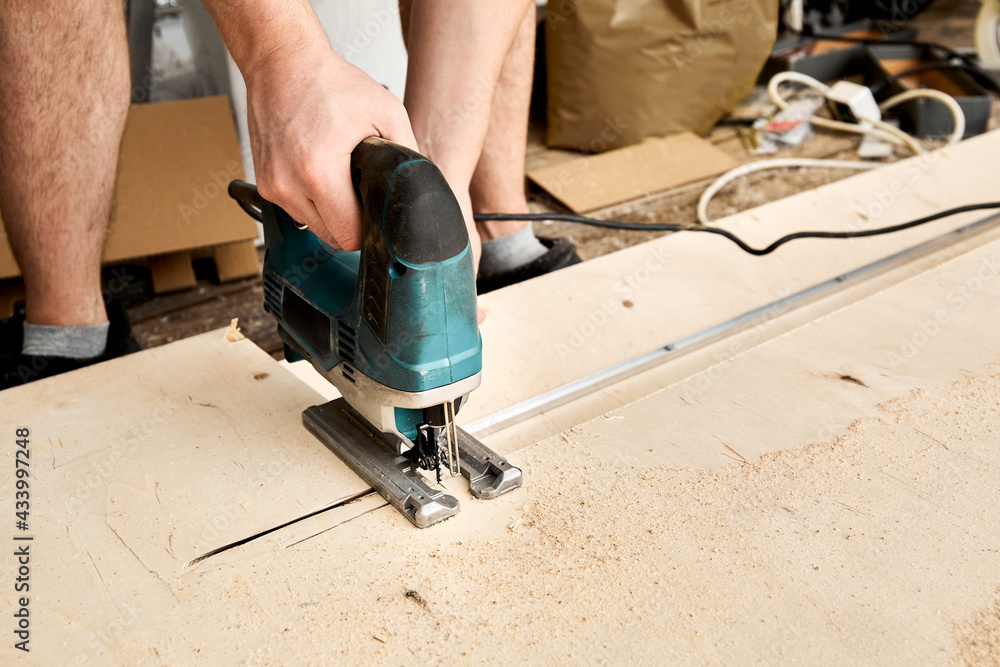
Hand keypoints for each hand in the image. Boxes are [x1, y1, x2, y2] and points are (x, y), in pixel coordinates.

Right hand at [243, 45, 417, 249]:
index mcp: (318, 172)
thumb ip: (408, 156)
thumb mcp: (387, 112)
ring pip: (313, 227)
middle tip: (362, 189)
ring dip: (331, 213)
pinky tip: (321, 172)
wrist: (282, 62)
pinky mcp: (264, 183)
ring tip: (340, 176)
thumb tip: (418, 189)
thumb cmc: (329, 82)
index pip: (349, 237)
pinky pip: (296, 210)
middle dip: (352, 221)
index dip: (369, 229)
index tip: (377, 211)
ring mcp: (271, 186)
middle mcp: (287, 185)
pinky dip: (312, 200)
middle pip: (331, 237)